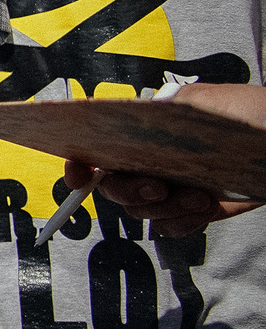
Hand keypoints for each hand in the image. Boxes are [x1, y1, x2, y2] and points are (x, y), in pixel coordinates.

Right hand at [59, 84, 265, 238]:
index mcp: (144, 132)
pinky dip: (182, 223)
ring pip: (141, 211)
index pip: (96, 148)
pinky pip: (169, 227)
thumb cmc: (253, 115)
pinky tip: (205, 209)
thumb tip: (142, 117)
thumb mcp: (210, 101)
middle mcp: (149, 161)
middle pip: (112, 187)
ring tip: (199, 197)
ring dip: (166, 209)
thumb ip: (171, 106)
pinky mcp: (191, 209)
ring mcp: (170, 187)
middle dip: (129, 191)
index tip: (80, 174)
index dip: (79, 163)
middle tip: (157, 187)